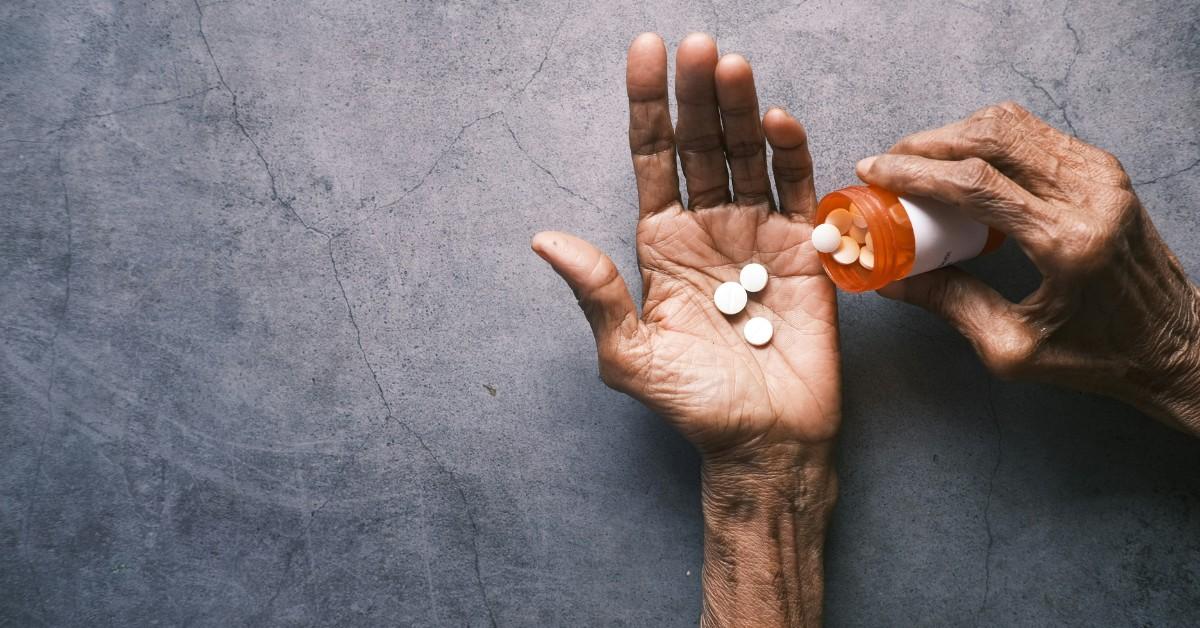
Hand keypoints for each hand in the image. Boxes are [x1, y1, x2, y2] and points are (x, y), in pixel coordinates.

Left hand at [532, 34, 838, 458]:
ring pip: (747, 155)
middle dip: (696, 94)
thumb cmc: (694, 403)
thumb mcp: (629, 354)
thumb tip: (543, 238)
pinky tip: (777, 121)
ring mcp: (758, 232)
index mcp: (660, 243)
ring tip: (732, 66)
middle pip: (700, 145)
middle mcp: (707, 227)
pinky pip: (797, 189)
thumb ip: (596, 293)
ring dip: (740, 109)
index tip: (645, 52)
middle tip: (697, 45)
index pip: (652, 158)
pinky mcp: (805, 248)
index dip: (648, 105)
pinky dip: (791, 153)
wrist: (764, 440)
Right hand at [858, 101, 1199, 433]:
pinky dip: (988, 138)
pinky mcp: (1105, 171)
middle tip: (888, 161)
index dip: (915, 170)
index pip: (976, 183)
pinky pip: (1035, 134)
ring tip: (919, 159)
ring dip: (956, 133)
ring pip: (1013, 125)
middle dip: (928, 143)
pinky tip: (963, 162)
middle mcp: (1090, 197)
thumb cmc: (1099, 354)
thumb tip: (891, 279)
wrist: (1174, 345)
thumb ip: (950, 303)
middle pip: (991, 136)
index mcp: (1066, 242)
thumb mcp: (1012, 347)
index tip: (874, 170)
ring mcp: (1102, 176)